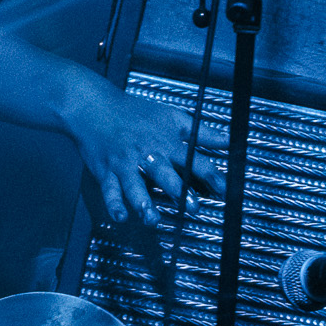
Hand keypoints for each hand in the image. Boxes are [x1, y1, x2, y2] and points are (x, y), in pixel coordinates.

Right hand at [68, 84, 226, 226]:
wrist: (95, 107)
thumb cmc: (135, 113)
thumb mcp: (172, 117)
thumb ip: (202, 133)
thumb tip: (230, 140)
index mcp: (165, 142)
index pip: (192, 159)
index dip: (210, 173)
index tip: (223, 188)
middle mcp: (146, 154)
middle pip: (164, 173)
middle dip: (178, 190)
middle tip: (192, 207)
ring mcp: (125, 164)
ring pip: (134, 186)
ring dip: (144, 202)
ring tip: (152, 218)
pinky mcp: (106, 172)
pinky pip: (109, 191)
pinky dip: (114, 205)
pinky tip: (121, 217)